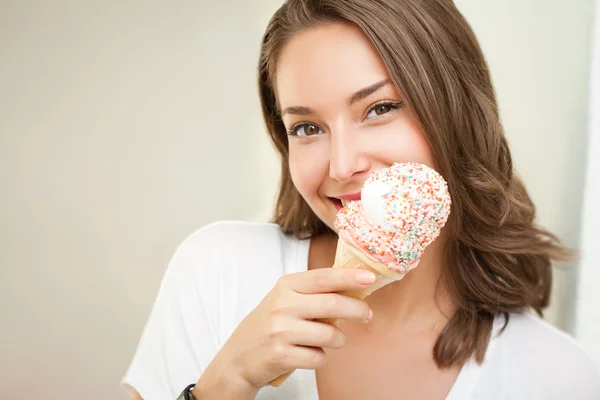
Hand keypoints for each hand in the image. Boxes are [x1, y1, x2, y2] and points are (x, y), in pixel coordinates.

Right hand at [203, 268, 374, 388]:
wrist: (238, 358)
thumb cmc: (268, 326)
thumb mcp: (285, 301)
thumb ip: (313, 294)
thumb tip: (354, 291)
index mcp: (285, 286)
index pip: (323, 277)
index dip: (349, 277)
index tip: (369, 277)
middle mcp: (282, 305)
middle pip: (332, 305)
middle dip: (357, 310)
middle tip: (367, 315)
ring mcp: (280, 331)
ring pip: (330, 335)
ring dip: (338, 340)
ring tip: (329, 341)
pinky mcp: (281, 355)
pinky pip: (319, 358)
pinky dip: (320, 358)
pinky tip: (308, 354)